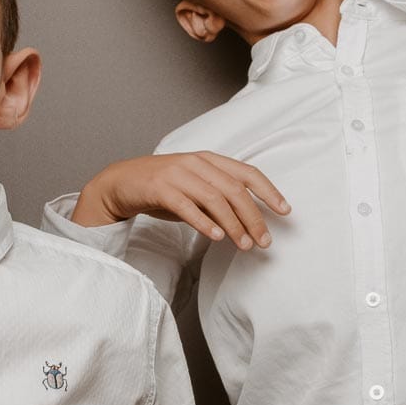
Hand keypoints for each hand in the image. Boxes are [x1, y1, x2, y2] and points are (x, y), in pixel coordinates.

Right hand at [71, 153, 289, 250]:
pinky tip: (216, 236)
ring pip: (215, 199)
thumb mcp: (195, 187)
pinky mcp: (160, 188)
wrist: (121, 183)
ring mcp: (177, 174)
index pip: (247, 173)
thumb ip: (218, 197)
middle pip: (235, 190)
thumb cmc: (162, 188)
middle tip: (264, 241)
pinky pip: (187, 206)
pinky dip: (204, 222)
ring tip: (243, 245)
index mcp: (209, 159)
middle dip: (254, 217)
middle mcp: (196, 163)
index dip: (269, 191)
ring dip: (233, 225)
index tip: (285, 211)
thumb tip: (249, 219)